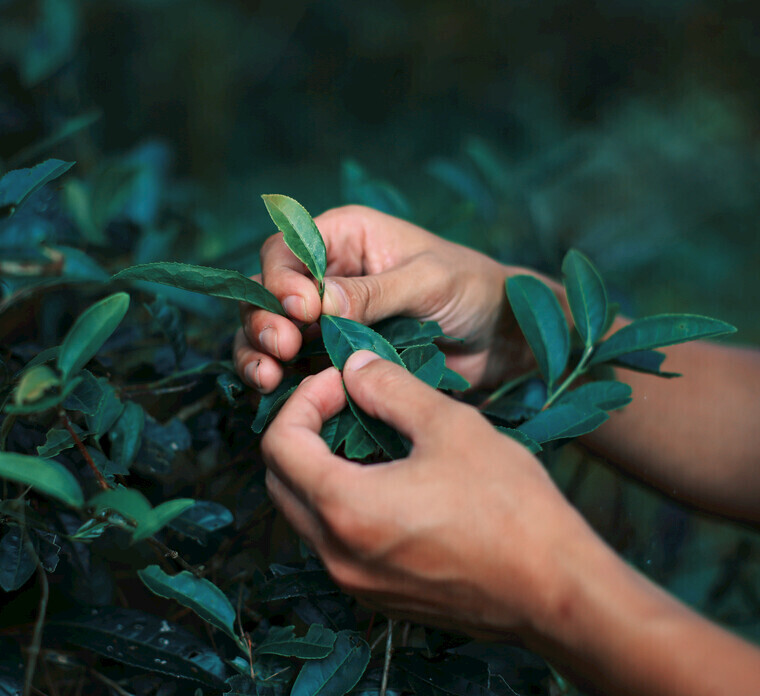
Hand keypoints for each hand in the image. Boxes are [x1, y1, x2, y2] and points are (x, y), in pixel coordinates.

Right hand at [234, 205, 556, 392]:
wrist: (501, 337)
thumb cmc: (473, 289)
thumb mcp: (427, 280)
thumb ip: (374, 292)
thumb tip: (317, 302)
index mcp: (344, 237)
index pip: (286, 251)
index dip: (281, 280)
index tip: (301, 310)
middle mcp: (325, 275)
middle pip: (266, 294)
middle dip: (263, 321)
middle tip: (282, 348)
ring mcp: (325, 321)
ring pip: (269, 334)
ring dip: (259, 354)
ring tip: (269, 377)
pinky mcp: (332, 359)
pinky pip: (292, 369)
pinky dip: (279, 382)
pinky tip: (276, 394)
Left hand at [260, 350, 600, 639]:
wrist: (555, 591)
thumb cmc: (510, 506)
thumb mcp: (449, 426)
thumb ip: (389, 389)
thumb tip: (354, 367)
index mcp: (344, 508)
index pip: (278, 445)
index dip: (303, 401)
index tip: (341, 383)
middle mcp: (336, 554)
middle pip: (281, 482)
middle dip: (303, 433)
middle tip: (347, 405)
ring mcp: (355, 583)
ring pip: (306, 516)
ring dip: (322, 470)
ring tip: (370, 439)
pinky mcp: (379, 597)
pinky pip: (336, 544)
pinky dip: (344, 506)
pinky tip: (389, 483)